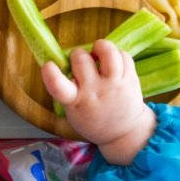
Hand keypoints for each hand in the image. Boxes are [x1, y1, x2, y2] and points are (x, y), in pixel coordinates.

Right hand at [41, 39, 156, 164]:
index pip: (58, 86)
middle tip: (80, 60)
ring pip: (108, 52)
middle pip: (81, 59)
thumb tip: (64, 60)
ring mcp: (115, 85)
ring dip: (100, 47)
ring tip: (99, 52)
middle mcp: (95, 91)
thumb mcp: (73, 111)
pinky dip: (117, 54)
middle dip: (77, 54)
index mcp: (75, 101)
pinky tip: (113, 62)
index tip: (48, 65)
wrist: (124, 133)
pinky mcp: (131, 79)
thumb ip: (66, 89)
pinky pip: (124, 55)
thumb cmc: (92, 118)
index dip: (51, 73)